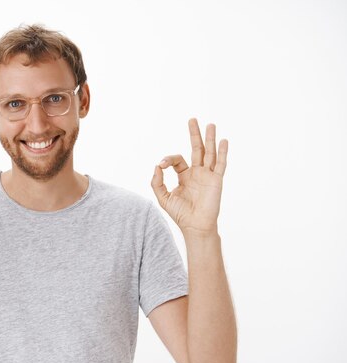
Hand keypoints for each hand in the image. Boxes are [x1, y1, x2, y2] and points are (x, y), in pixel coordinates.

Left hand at [151, 118, 227, 235]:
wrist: (195, 226)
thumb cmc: (180, 214)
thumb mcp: (163, 198)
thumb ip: (156, 182)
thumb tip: (157, 166)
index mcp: (184, 176)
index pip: (177, 160)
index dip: (168, 159)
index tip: (162, 165)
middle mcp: (197, 173)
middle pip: (196, 149)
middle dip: (194, 134)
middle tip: (192, 119)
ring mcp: (208, 176)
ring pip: (210, 153)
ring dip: (210, 139)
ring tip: (211, 124)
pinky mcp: (216, 180)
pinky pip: (221, 164)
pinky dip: (223, 152)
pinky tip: (223, 141)